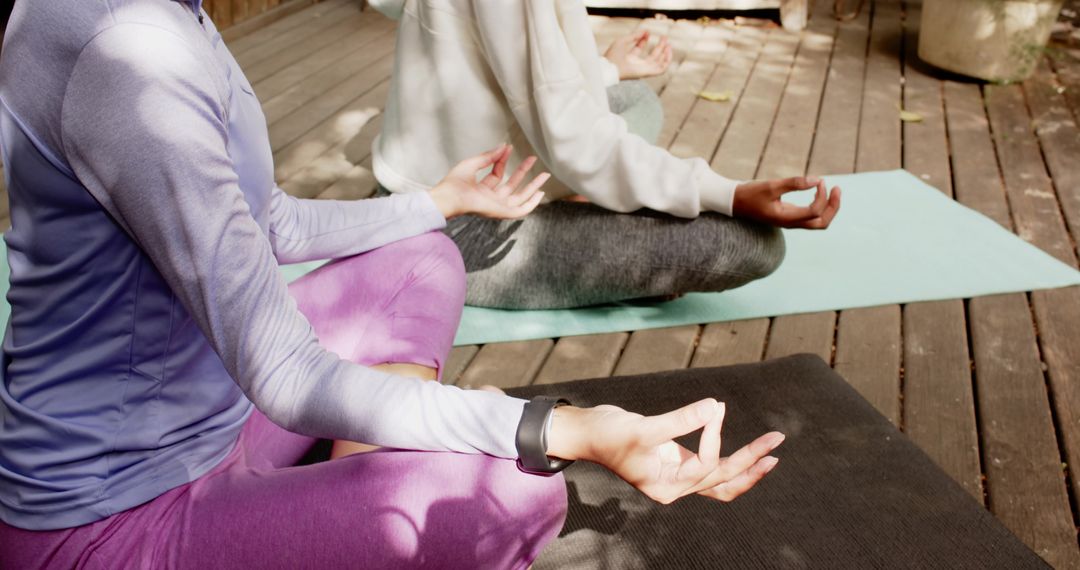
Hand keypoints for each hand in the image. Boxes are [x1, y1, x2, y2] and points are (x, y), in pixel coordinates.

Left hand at [428, 144, 548, 219]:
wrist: (450, 196)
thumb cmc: (454, 183)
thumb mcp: (472, 164)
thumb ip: (488, 156)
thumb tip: (504, 146)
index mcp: (481, 189)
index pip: (497, 174)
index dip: (503, 160)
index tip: (508, 147)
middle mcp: (490, 199)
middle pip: (512, 186)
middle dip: (524, 172)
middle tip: (533, 159)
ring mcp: (497, 206)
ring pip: (519, 197)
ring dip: (532, 186)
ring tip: (545, 175)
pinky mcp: (502, 212)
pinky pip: (521, 210)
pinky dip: (532, 204)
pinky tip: (540, 193)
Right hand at [548, 399, 783, 504]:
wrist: (587, 432)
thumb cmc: (608, 434)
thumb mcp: (643, 428)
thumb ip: (681, 419)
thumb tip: (715, 406)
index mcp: (667, 487)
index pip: (704, 464)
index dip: (713, 436)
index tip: (713, 408)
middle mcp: (676, 486)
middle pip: (723, 479)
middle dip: (751, 460)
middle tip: (777, 439)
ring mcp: (677, 475)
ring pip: (721, 478)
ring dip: (746, 466)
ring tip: (772, 452)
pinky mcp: (677, 460)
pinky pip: (711, 465)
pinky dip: (728, 456)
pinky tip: (746, 446)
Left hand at [604, 30, 672, 80]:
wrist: (611, 68)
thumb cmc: (613, 56)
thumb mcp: (623, 41)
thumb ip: (634, 36)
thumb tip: (646, 30)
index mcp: (629, 58)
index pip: (639, 49)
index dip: (643, 39)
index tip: (646, 32)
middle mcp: (636, 64)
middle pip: (651, 56)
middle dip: (659, 46)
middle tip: (664, 37)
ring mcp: (642, 69)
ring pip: (658, 63)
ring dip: (665, 54)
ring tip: (669, 44)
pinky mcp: (647, 73)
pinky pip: (661, 70)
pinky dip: (666, 61)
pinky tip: (668, 52)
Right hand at [732, 176, 840, 228]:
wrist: (735, 203)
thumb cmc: (751, 194)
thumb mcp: (771, 186)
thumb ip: (794, 183)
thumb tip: (817, 180)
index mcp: (786, 218)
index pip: (814, 212)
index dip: (822, 196)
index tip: (819, 180)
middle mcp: (791, 223)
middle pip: (822, 223)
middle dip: (833, 207)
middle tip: (837, 189)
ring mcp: (790, 221)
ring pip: (818, 222)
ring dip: (829, 208)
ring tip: (833, 190)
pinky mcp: (789, 216)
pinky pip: (811, 217)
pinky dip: (820, 206)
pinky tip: (818, 192)